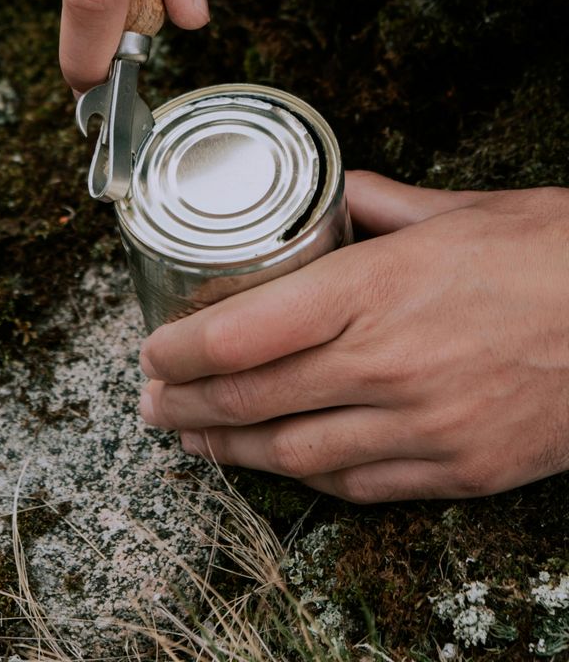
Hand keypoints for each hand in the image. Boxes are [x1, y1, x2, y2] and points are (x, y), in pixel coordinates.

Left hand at [139, 173, 568, 502]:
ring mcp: (425, 425)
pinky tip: (280, 466)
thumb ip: (387, 204)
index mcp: (379, 286)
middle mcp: (389, 362)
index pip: (242, 332)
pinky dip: (306, 478)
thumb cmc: (555, 253)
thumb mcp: (467, 209)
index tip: (152, 348)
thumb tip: (345, 194)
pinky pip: (361, 486)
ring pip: (296, 453)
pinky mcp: (461, 470)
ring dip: (230, 450)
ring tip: (192, 440)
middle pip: (253, 399)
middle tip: (151, 401)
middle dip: (185, 404)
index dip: (180, 349)